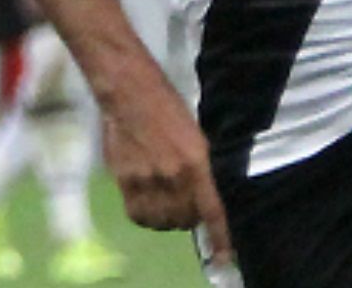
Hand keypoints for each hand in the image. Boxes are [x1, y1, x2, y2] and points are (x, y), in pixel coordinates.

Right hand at [101, 80, 232, 265]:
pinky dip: (146, 215)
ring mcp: (148, 181)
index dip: (221, 238)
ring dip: (168, 218)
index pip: (213, 211)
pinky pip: (139, 216)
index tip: (225, 257)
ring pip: (162, 222)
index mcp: (198, 162)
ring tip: (168, 200)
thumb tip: (207, 197)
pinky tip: (149, 200)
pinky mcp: (126, 182)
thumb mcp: (198, 135)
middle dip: (190, 218)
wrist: (132, 94)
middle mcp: (174, 176)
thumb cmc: (170, 108)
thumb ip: (202, 168)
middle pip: (186, 220)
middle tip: (188, 202)